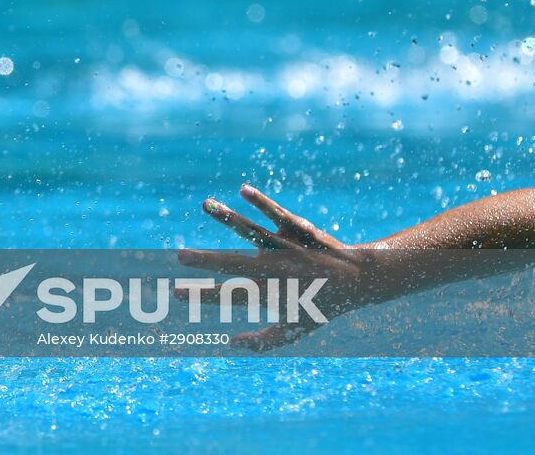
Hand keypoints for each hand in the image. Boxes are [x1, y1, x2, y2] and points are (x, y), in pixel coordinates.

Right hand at [177, 184, 364, 350]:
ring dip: (228, 218)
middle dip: (206, 261)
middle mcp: (276, 270)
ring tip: (205, 205)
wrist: (358, 280)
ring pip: (253, 232)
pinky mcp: (297, 229)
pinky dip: (261, 202)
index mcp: (271, 295)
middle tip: (179, 255)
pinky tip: (242, 189)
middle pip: (235, 265)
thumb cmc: (322, 307)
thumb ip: (262, 342)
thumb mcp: (295, 332)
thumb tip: (231, 344)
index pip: (229, 297)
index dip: (202, 296)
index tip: (175, 293)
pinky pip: (277, 214)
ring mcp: (287, 247)